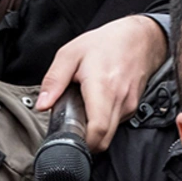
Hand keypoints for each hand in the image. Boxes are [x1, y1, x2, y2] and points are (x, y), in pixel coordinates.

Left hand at [37, 16, 170, 151]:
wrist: (139, 37)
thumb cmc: (106, 43)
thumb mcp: (70, 54)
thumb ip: (54, 81)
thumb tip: (42, 105)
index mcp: (102, 88)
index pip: (98, 131)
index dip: (83, 143)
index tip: (70, 139)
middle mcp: (119, 101)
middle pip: (104, 141)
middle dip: (86, 142)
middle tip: (72, 128)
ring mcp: (129, 106)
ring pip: (110, 134)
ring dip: (94, 130)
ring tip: (85, 109)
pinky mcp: (133, 107)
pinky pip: (116, 123)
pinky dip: (104, 120)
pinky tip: (97, 104)